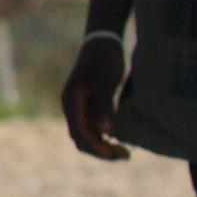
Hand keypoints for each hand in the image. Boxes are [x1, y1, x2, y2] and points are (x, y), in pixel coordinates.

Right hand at [61, 32, 130, 160]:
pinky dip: (105, 138)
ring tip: (126, 152)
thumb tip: (105, 131)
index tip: (116, 153)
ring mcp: (80, 108)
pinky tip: (121, 140)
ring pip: (87, 136)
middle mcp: (72, 107)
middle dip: (101, 151)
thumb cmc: (105, 56)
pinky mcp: (89, 106)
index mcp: (71, 101)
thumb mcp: (107, 78)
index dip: (96, 148)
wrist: (103, 40)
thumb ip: (104, 103)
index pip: (79, 133)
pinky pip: (94, 129)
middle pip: (82, 139)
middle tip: (125, 155)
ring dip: (103, 146)